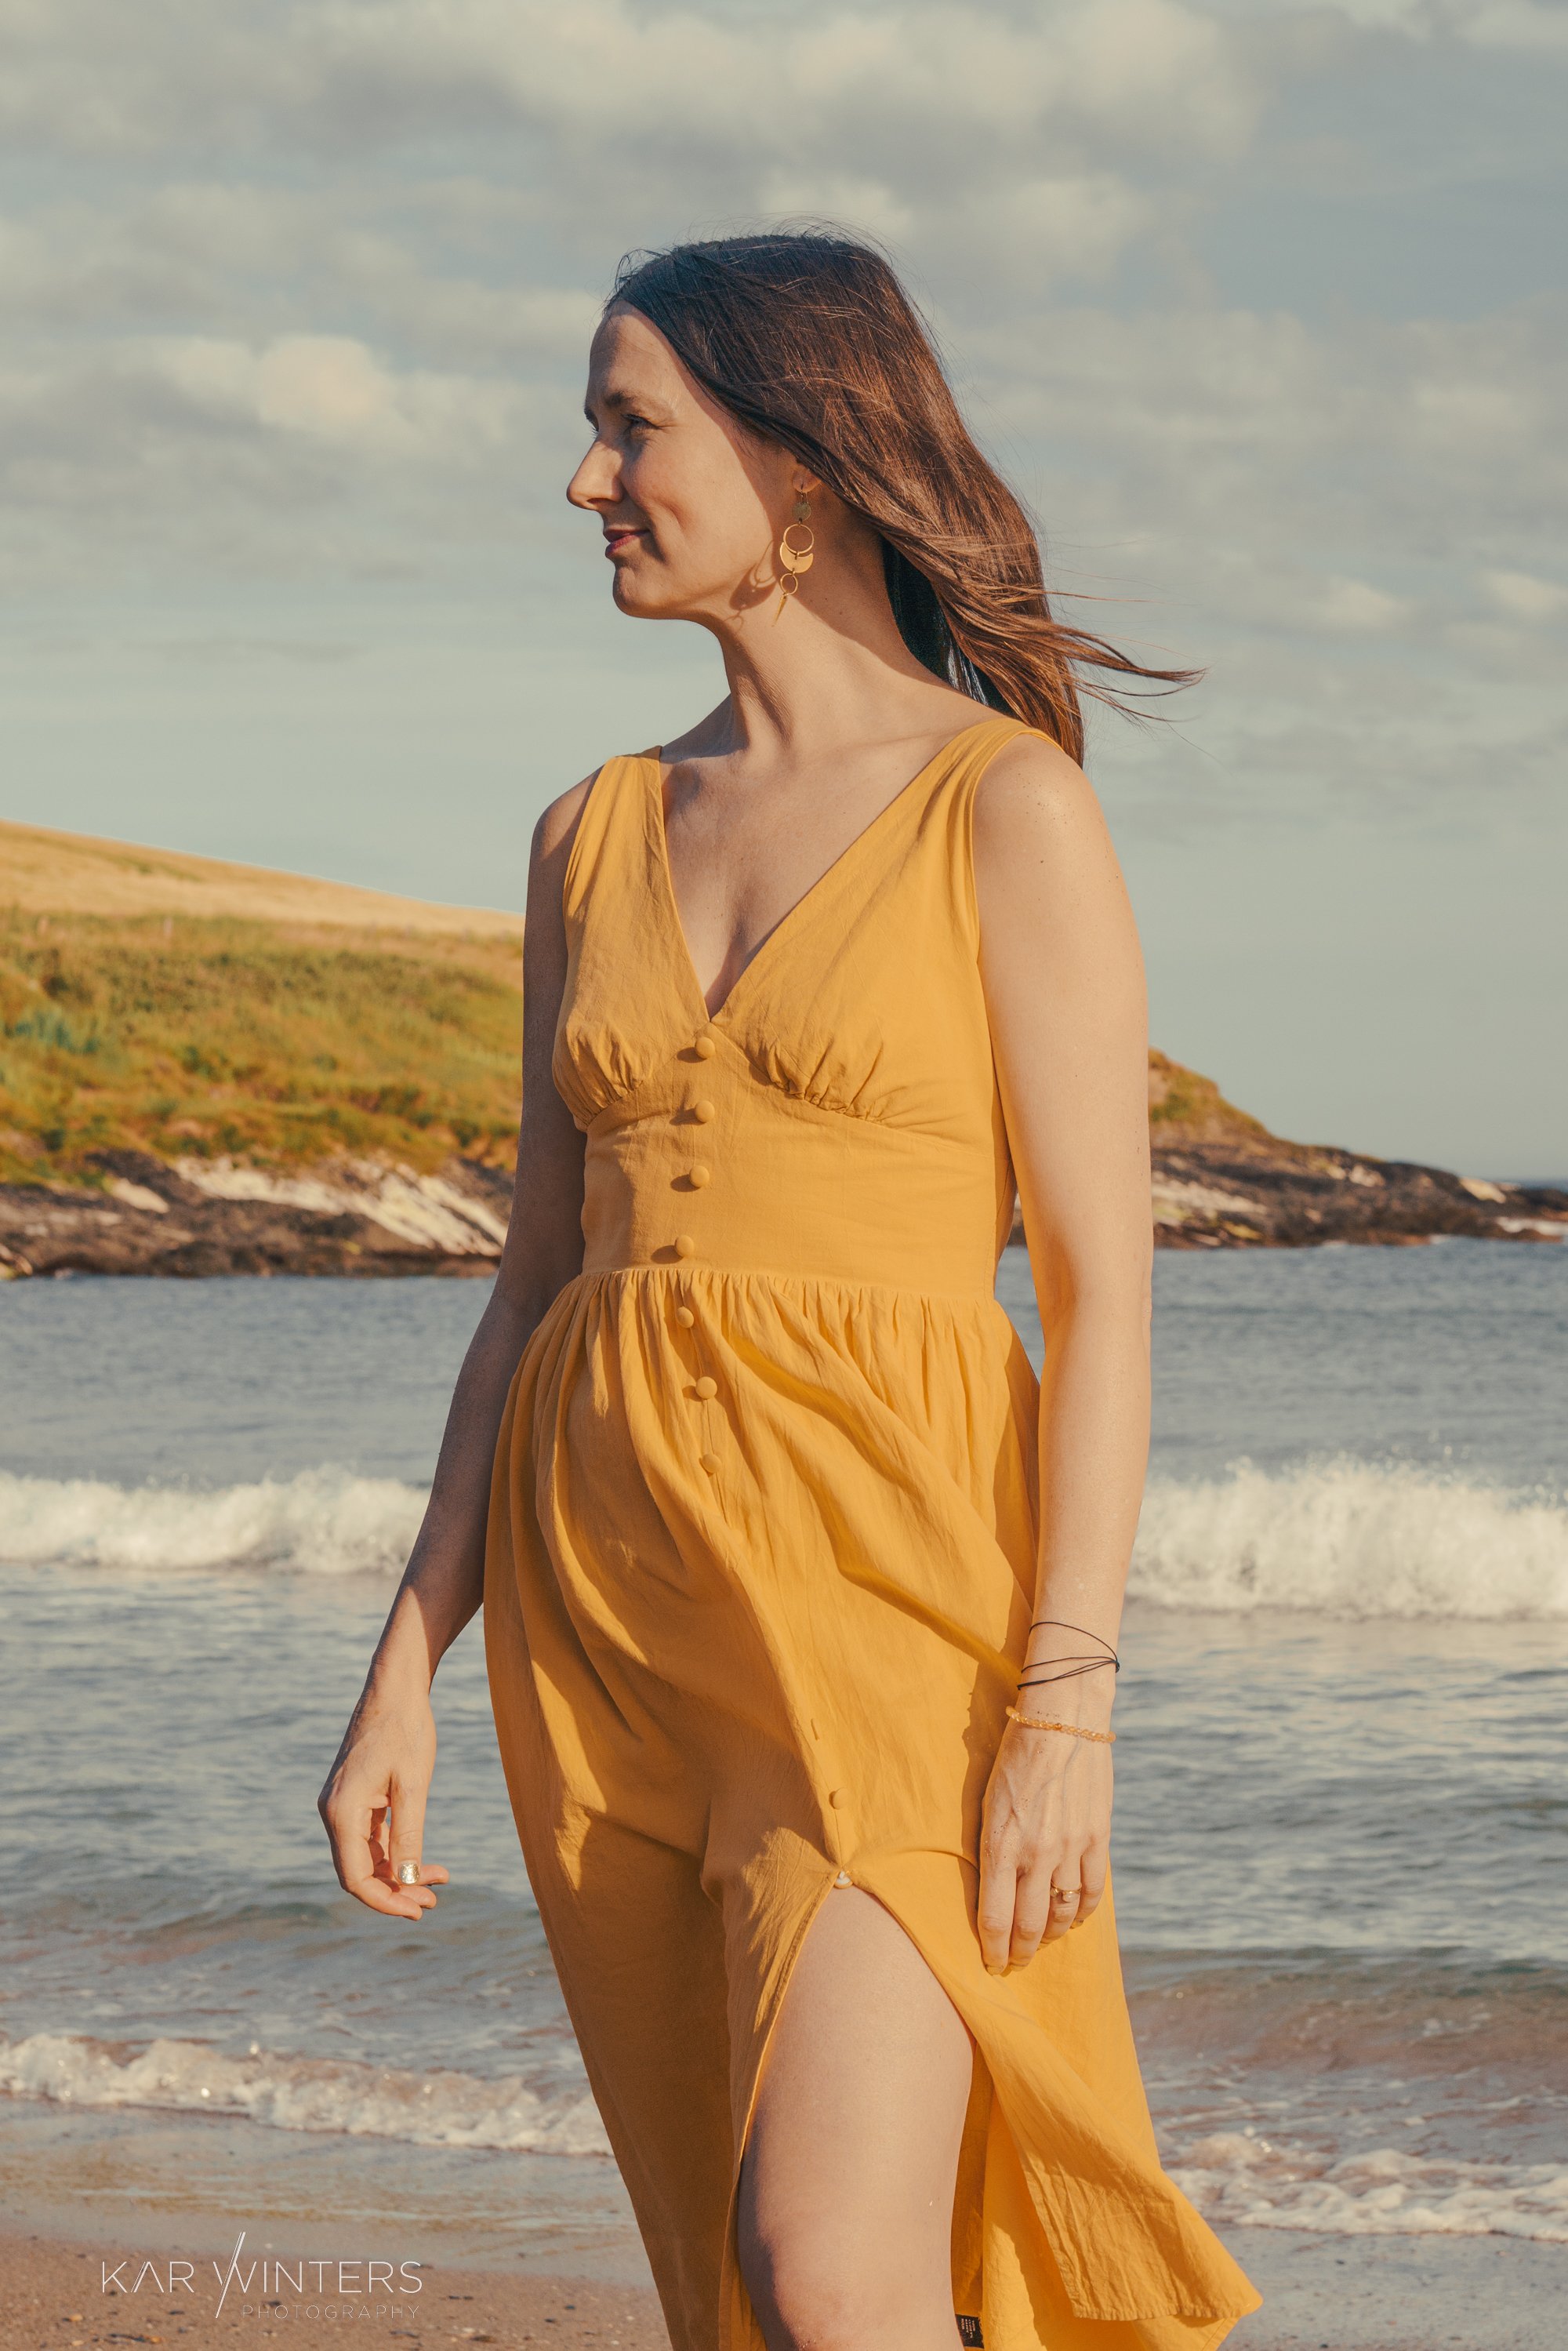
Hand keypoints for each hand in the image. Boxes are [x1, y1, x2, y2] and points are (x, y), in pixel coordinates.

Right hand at [318, 1681, 450, 1920]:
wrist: (395, 1688)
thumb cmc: (406, 1730)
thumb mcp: (413, 1786)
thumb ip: (408, 1837)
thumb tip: (408, 1883)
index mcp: (341, 1811)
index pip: (355, 1877)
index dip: (385, 1901)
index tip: (418, 1910)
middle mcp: (334, 1812)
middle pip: (359, 1871)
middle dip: (396, 1891)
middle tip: (434, 1901)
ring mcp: (342, 1805)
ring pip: (366, 1856)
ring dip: (398, 1873)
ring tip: (438, 1884)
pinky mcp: (355, 1798)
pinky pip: (370, 1837)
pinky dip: (395, 1851)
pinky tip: (424, 1861)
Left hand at [976, 1723, 1110, 1972]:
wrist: (1061, 1720)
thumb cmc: (1014, 1757)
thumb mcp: (988, 1802)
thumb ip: (992, 1847)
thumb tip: (993, 1888)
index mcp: (1001, 1845)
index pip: (995, 1918)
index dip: (993, 1950)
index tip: (990, 1964)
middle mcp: (1037, 1854)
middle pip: (1029, 1926)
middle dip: (1019, 1953)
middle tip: (1013, 1963)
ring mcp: (1071, 1849)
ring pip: (1061, 1915)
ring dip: (1049, 1935)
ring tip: (1040, 1941)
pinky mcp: (1098, 1838)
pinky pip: (1092, 1893)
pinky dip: (1081, 1913)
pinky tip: (1071, 1917)